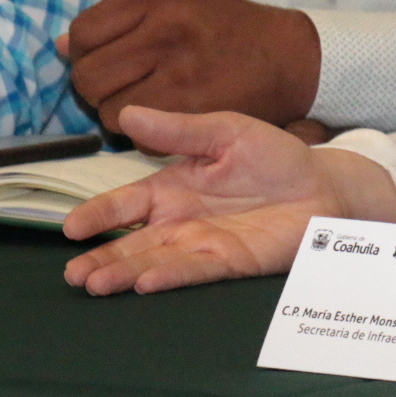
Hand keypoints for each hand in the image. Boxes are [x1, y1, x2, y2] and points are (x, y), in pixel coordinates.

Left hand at [57, 0, 320, 129]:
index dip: (83, 51)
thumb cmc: (225, 25)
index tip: (104, 57)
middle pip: (89, 75)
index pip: (83, 33)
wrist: (288, 56)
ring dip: (116, 112)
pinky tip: (161, 116)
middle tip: (120, 85)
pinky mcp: (194, 109)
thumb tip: (61, 46)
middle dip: (94, 87)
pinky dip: (141, 131)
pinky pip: (138, 132)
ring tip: (142, 101)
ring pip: (108, 110)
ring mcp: (180, 73)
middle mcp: (167, 32)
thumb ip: (120, 17)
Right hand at [62, 105, 395, 295]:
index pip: (125, 204)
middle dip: (101, 258)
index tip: (72, 227)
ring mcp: (202, 244)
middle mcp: (179, 222)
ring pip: (154, 262)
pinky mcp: (229, 261)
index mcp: (172, 188)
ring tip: (94, 284)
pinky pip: (194, 269)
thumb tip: (127, 113)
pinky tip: (146, 281)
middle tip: (72, 273)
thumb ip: (178, 130)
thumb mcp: (226, 132)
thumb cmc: (274, 157)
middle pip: (131, 243)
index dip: (98, 215)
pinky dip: (169, 275)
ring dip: (124, 273)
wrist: (324, 185)